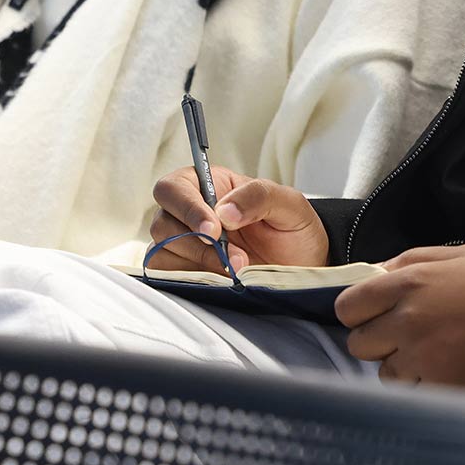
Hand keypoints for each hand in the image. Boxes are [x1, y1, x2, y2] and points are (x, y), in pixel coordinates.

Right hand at [147, 166, 326, 273]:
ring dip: (198, 264)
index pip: (174, 188)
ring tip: (236, 270)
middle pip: (162, 222)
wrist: (302, 266)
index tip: (213, 230)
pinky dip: (189, 280)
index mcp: (209, 184)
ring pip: (162, 250)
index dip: (187, 208)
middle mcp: (190, 212)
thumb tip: (224, 211)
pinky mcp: (186, 271)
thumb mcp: (289, 204)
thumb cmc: (293, 228)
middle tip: (235, 257)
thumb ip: (258, 196)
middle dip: (197, 244)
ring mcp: (185, 244)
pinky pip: (167, 275)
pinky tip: (219, 280)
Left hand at [334, 246, 464, 391]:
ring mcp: (423, 359)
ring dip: (401, 367)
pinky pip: (411, 394)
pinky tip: (446, 372)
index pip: (348, 306)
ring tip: (433, 355)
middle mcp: (408, 322)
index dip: (359, 311)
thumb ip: (410, 260)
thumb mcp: (457, 255)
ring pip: (384, 374)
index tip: (374, 314)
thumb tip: (374, 274)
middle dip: (378, 340)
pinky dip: (423, 387)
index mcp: (409, 283)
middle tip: (407, 336)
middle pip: (359, 343)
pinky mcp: (441, 388)